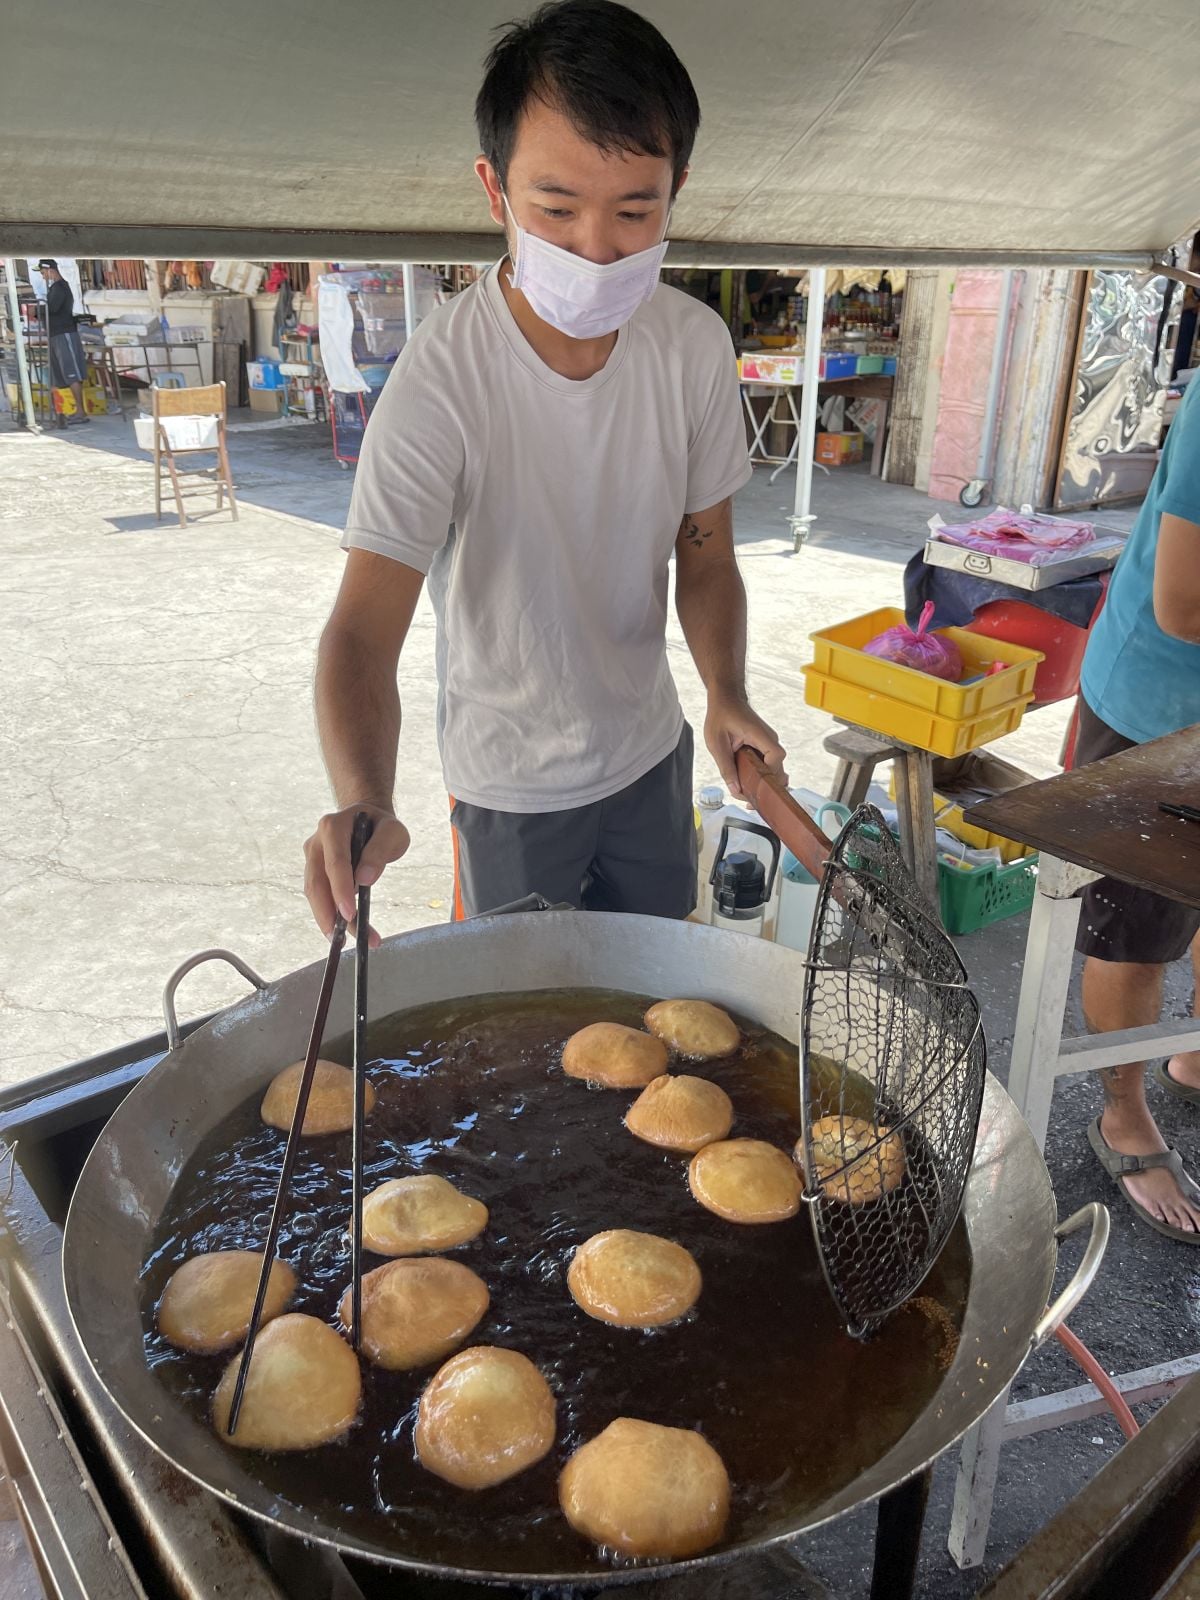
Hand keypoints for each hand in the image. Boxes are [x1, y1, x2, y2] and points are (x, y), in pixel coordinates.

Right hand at [303, 803, 410, 947]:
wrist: (368, 818)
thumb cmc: (382, 826)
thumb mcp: (393, 832)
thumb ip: (380, 851)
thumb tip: (365, 879)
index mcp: (333, 827)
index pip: (335, 862)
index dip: (340, 889)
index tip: (349, 914)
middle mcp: (316, 842)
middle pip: (316, 882)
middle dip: (326, 913)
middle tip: (341, 939)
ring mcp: (312, 857)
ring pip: (314, 893)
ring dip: (327, 919)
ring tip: (346, 941)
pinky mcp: (314, 871)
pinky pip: (320, 896)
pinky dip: (331, 914)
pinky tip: (345, 931)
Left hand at [703, 692, 787, 797]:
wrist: (725, 698)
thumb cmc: (721, 714)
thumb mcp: (716, 743)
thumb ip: (726, 767)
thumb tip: (735, 789)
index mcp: (761, 735)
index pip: (776, 759)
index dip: (768, 776)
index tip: (755, 788)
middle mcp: (770, 740)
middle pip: (778, 770)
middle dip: (766, 788)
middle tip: (750, 802)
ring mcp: (769, 744)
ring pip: (774, 770)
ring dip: (764, 784)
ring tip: (749, 796)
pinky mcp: (765, 747)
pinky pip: (768, 766)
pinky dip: (761, 777)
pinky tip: (749, 785)